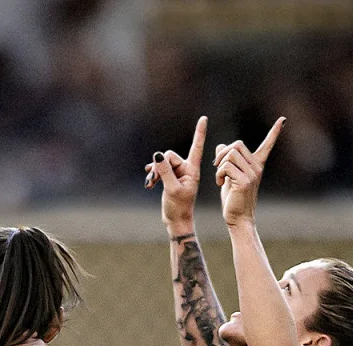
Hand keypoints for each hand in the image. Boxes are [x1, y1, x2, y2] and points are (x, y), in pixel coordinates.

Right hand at [145, 117, 206, 231]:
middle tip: (154, 180)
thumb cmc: (179, 208)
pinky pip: (159, 169)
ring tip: (150, 183)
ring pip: (162, 162)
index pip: (197, 147)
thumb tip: (158, 155)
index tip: (204, 118)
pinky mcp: (169, 178)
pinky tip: (149, 182)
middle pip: (170, 156)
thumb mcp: (172, 189)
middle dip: (160, 166)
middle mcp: (186, 169)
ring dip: (154, 171)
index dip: (199, 133)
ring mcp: (177, 173)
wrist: (176, 221)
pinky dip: (153, 174)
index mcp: (192, 170)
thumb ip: (165, 171)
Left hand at [214, 119, 284, 227]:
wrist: (238, 218)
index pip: (267, 145)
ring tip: (220, 177)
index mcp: (256, 165)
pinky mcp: (245, 181)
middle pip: (237, 144)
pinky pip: (226, 167)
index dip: (274, 133)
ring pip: (230, 154)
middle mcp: (257, 167)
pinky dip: (219, 174)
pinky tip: (220, 183)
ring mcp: (252, 174)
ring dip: (219, 165)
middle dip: (222, 153)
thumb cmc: (234, 199)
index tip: (283, 120)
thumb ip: (226, 161)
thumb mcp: (229, 177)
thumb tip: (220, 146)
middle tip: (217, 166)